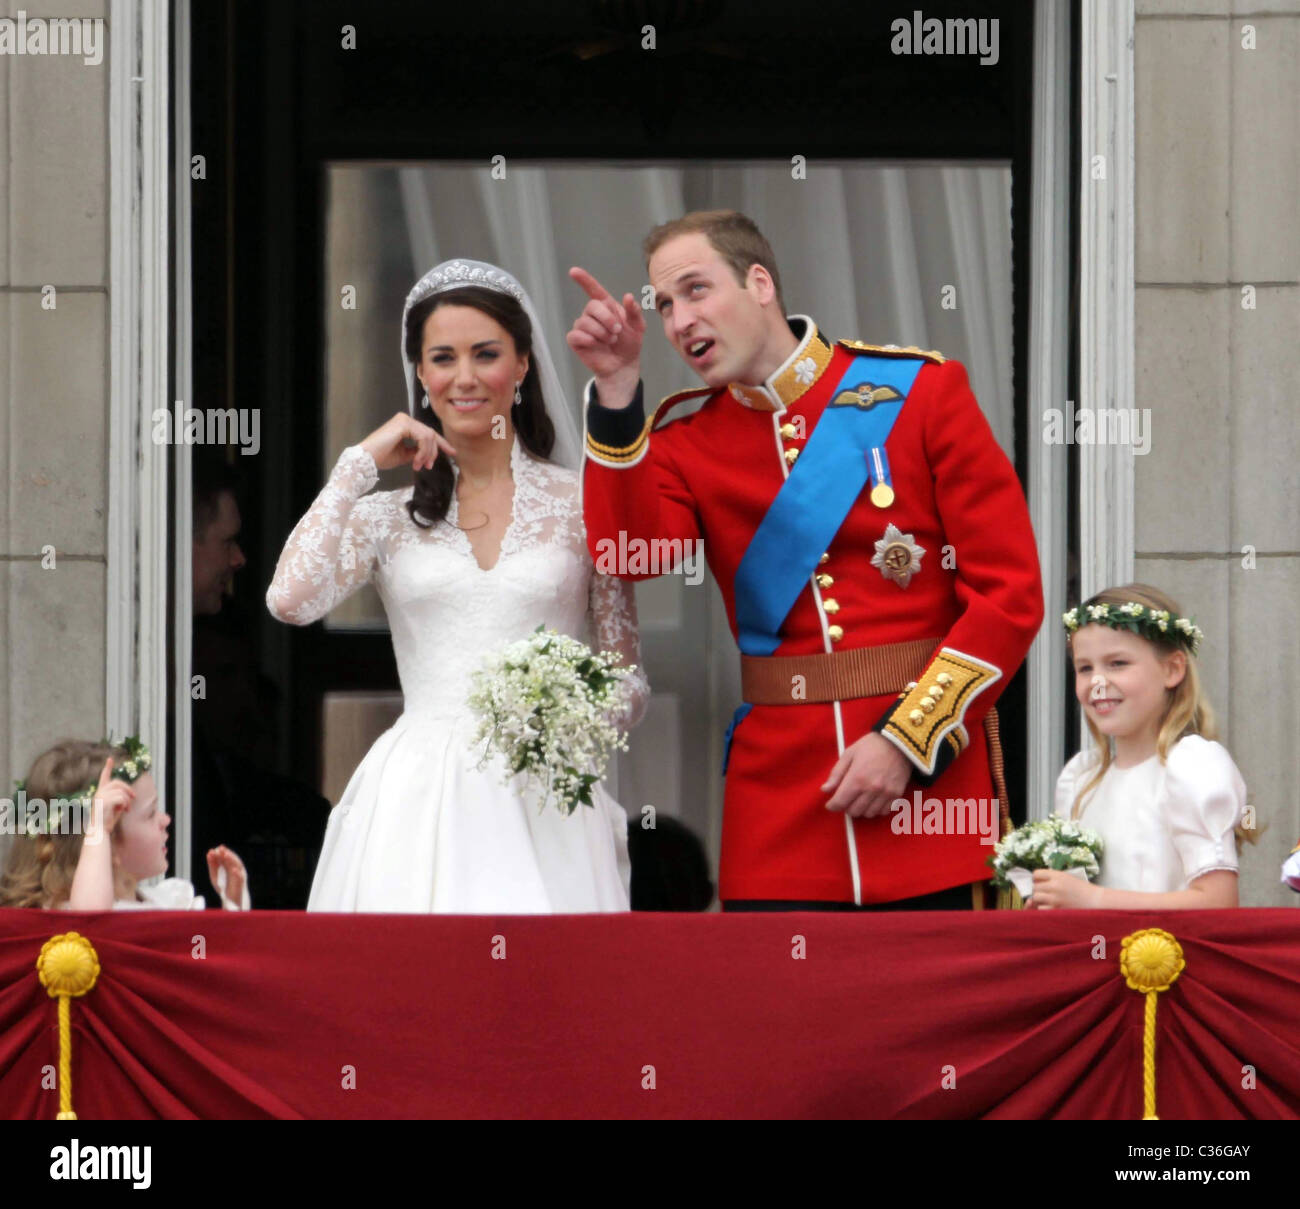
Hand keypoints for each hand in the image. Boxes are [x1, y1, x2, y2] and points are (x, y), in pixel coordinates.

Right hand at [88, 757, 132, 840]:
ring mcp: (100, 796)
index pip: (104, 777)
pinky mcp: (104, 802)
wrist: (99, 831)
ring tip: (127, 808)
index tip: (110, 759)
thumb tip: (130, 794)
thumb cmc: (108, 821)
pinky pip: (121, 798)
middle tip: (133, 798)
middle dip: (128, 789)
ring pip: (121, 791)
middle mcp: (99, 792)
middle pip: (118, 782)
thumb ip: (120, 798)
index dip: (108, 767)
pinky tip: (124, 811)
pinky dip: (126, 804)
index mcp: (100, 792)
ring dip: (127, 800)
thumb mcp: (116, 807)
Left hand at [207, 845, 246, 908]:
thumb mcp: (214, 875)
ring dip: (232, 859)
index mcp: (228, 866)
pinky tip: (233, 869)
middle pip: (231, 859)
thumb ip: (212, 864)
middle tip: (220, 849)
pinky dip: (237, 873)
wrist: (230, 899)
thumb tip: (209, 852)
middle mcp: (234, 868)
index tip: (213, 850)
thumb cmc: (223, 886)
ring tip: (226, 855)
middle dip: (226, 853)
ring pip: (237, 865)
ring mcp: (238, 874)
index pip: (225, 857)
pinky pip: (240, 877)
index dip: (220, 853)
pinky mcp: (241, 882)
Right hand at [360, 412, 455, 472]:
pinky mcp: (403, 424)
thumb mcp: (404, 455)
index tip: (452, 453)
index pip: (428, 433)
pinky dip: (423, 451)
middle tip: (429, 466)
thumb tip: (428, 456)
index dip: (442, 443)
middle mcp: (406, 419)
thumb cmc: (382, 457)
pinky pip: (423, 438)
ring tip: (420, 465)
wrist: (367, 459)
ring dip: (427, 454)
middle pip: (431, 434)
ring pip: (428, 437)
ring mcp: (404, 420)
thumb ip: (417, 452)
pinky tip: (416, 461)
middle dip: (434, 452)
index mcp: (406, 425)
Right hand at [565, 267, 645, 404]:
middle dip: (606, 318)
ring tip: (610, 341)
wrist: (623, 365)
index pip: (593, 290)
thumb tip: (628, 296)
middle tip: (617, 331)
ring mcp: (583, 326)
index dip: (584, 280)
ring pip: (584, 321)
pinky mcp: (576, 340)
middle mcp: (592, 314)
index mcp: (606, 307)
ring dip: (601, 332)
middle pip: (592, 306)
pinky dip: (588, 339)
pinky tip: (597, 344)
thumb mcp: (638, 327)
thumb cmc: (629, 344)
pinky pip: (575, 335)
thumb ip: (634, 312)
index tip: (573, 271)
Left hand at [822, 732, 912, 818]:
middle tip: (847, 798)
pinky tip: (873, 800)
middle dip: (846, 807)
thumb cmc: (871, 746)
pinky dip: (876, 809)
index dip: (832, 806)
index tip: (831, 804)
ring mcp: (885, 794)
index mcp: (857, 778)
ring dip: (861, 809)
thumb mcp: (849, 754)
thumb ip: (836, 774)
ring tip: (860, 799)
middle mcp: (871, 789)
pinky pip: (883, 811)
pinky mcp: (897, 795)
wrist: (898, 742)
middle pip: (853, 811)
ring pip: (868, 814)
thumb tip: (825, 790)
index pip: (840, 803)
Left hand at [1030, 868, 1100, 909]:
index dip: (1036, 878)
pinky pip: (1041, 909)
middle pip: (1034, 887)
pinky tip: (1052, 907)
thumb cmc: (1082, 890)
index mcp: (1057, 876)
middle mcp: (1054, 886)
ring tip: (1048, 900)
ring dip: (1039, 900)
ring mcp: (1054, 899)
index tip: (1039, 882)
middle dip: (1037, 890)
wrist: (1096, 902)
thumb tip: (1035, 881)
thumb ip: (1052, 878)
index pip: (1036, 874)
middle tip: (1044, 893)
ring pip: (1035, 898)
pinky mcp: (1056, 910)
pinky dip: (1044, 909)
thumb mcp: (1067, 878)